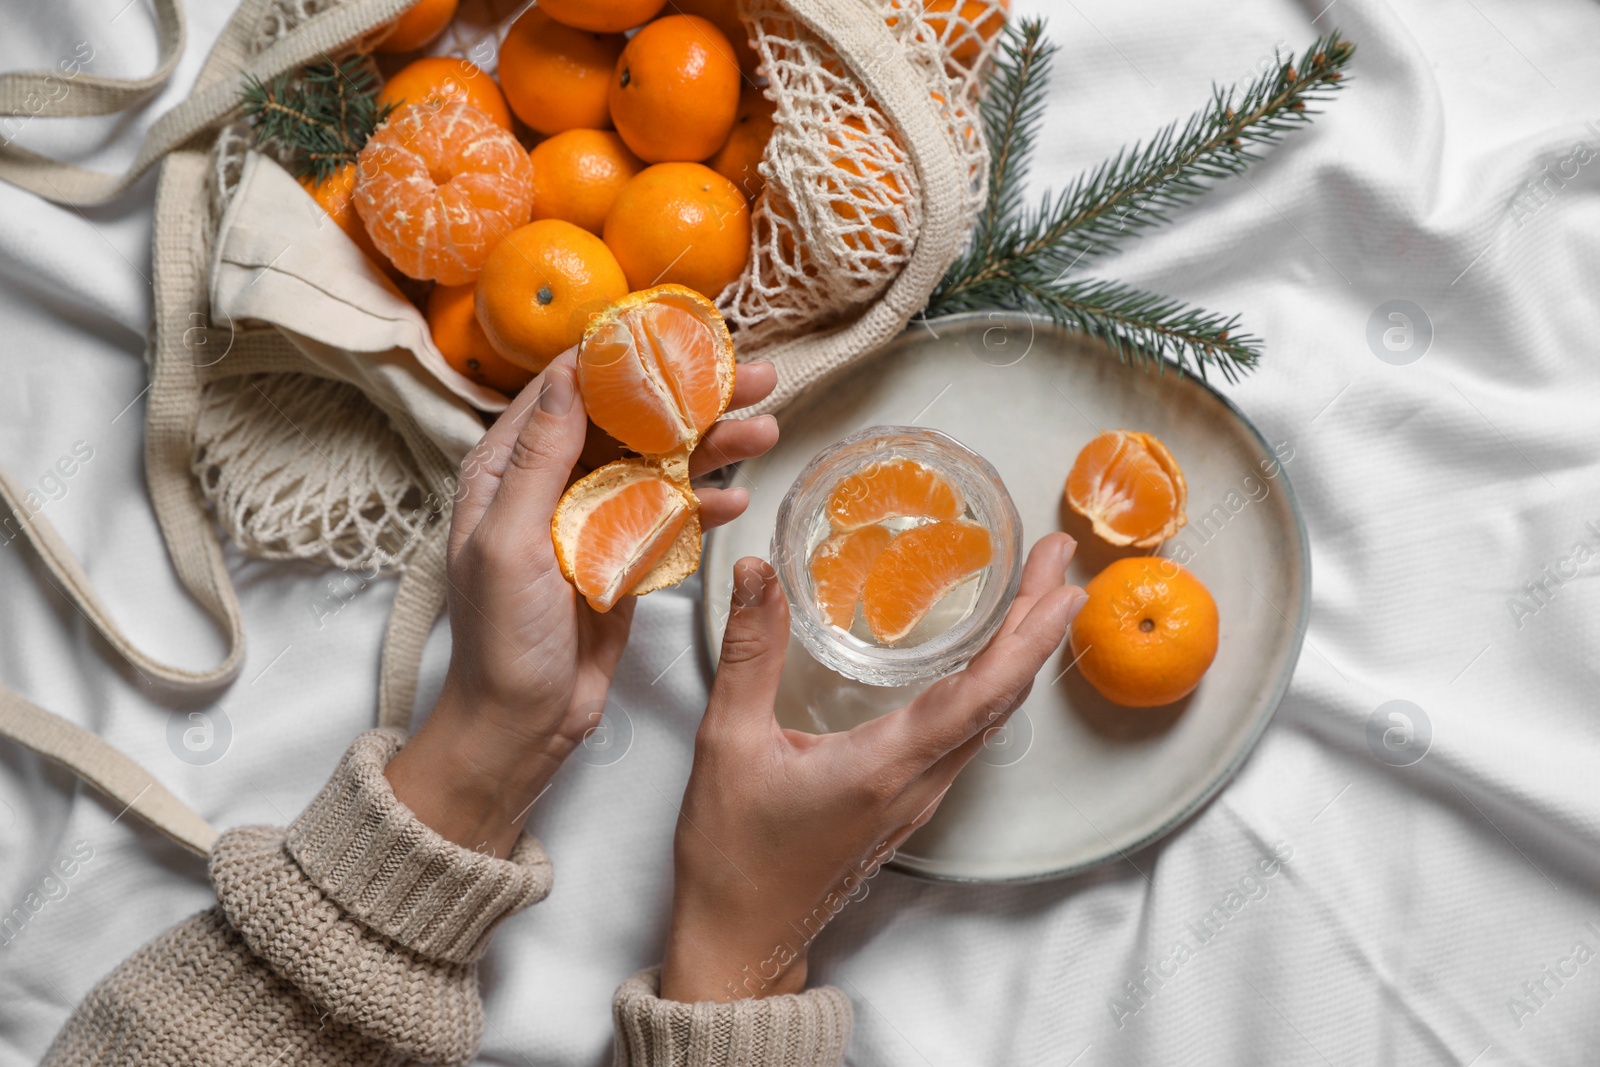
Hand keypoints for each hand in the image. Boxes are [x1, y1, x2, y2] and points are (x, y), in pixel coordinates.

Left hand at [385, 350, 778, 856]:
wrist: (521, 726)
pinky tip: (737, 501)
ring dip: (713, 449)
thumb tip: (571, 375)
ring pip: (660, 467)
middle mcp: (550, 486)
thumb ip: (538, 459)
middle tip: (756, 378)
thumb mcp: (509, 542)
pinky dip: (704, 507)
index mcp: (507, 470)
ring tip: (767, 432)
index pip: (571, 390)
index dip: (626, 356)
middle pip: (630, 422)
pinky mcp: (623, 560)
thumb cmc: (500, 641)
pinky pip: (671, 519)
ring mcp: (591, 523)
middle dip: (693, 398)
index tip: (682, 331)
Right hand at [660, 534, 1086, 1001]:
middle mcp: (918, 783)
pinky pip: (967, 734)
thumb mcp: (728, 741)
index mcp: (885, 766)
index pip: (981, 693)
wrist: (740, 939)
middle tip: (1058, 558)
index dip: (1028, 637)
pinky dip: (990, 684)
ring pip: (989, 716)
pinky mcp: (907, 802)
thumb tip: (755, 571)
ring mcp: (918, 797)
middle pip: (1000, 696)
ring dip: (1019, 652)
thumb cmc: (733, 854)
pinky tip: (986, 659)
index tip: (1062, 584)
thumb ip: (750, 652)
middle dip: (1036, 623)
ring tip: (1035, 593)